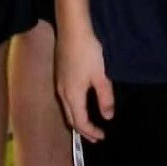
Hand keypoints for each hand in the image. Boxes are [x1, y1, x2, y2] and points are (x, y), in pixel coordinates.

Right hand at [55, 25, 113, 140]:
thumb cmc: (89, 52)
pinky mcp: (59, 73)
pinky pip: (64, 98)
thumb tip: (108, 116)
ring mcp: (58, 82)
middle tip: (95, 136)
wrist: (72, 28)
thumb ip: (105, 98)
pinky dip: (73, 107)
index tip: (102, 137)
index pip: (81, 122)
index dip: (91, 132)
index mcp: (72, 96)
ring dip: (77, 118)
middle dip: (82, 129)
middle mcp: (62, 92)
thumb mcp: (101, 76)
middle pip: (71, 118)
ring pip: (66, 108)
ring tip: (88, 122)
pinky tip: (80, 101)